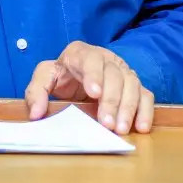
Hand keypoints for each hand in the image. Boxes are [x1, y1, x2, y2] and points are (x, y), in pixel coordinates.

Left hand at [24, 41, 153, 134]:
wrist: (77, 73)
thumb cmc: (61, 76)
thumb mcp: (44, 79)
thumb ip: (36, 92)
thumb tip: (36, 113)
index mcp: (81, 53)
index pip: (90, 59)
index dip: (94, 75)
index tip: (94, 93)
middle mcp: (106, 59)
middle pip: (114, 75)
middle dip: (111, 100)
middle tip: (106, 124)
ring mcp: (123, 70)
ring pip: (132, 84)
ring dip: (128, 108)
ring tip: (121, 130)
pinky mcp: (134, 85)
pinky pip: (145, 95)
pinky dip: (145, 111)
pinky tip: (141, 127)